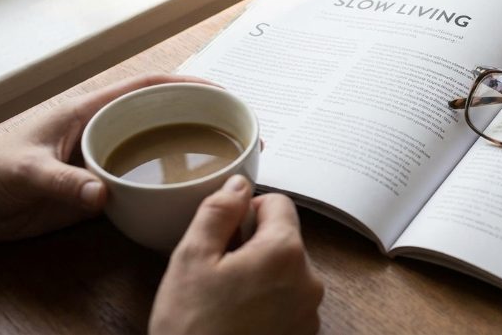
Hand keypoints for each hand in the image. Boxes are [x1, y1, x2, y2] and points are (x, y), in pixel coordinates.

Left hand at [0, 73, 213, 242]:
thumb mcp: (25, 173)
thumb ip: (63, 183)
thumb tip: (103, 196)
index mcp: (90, 111)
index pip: (148, 87)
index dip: (187, 84)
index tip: (222, 92)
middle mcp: (105, 131)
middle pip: (164, 115)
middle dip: (202, 117)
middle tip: (240, 132)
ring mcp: (106, 161)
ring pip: (159, 150)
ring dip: (191, 153)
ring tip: (229, 162)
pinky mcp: (102, 191)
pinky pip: (145, 184)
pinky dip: (170, 187)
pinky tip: (192, 197)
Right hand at [150, 176, 323, 334]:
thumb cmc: (192, 328)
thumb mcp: (191, 259)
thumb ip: (218, 212)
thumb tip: (238, 182)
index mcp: (285, 251)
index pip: (279, 202)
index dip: (247, 211)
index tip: (224, 234)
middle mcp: (309, 279)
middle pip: (285, 237)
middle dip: (253, 245)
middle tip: (217, 271)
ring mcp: (309, 311)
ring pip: (287, 270)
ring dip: (261, 274)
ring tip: (225, 299)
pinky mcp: (304, 334)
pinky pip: (289, 301)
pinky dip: (268, 302)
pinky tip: (237, 319)